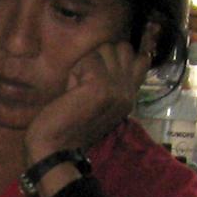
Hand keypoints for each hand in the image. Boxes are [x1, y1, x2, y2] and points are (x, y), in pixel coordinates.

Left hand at [24, 23, 160, 164]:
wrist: (54, 148)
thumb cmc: (67, 125)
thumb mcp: (97, 102)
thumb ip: (111, 81)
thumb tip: (114, 50)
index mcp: (130, 96)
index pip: (142, 58)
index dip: (124, 52)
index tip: (105, 60)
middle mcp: (129, 92)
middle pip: (122, 47)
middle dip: (100, 57)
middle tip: (84, 82)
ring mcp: (118, 89)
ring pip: (105, 49)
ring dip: (86, 64)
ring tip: (77, 88)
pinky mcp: (101, 87)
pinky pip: (87, 59)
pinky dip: (74, 73)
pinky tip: (70, 92)